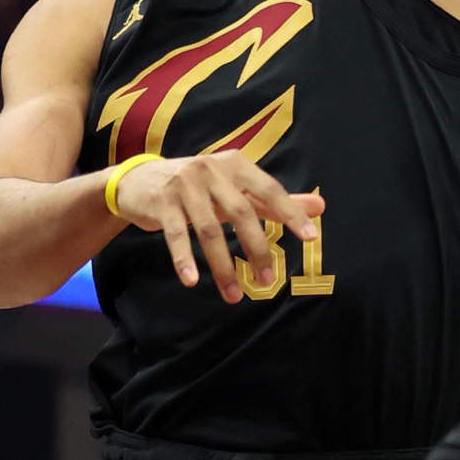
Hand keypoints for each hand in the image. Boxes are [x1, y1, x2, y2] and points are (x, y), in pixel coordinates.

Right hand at [114, 154, 322, 302]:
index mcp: (235, 165)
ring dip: (222, 266)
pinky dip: (184, 259)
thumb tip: (320, 207)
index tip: (310, 237)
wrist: (139, 179)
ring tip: (234, 295)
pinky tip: (192, 280)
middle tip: (267, 280)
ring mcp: (184, 184)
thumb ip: (273, 200)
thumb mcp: (235, 189)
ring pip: (209, 229)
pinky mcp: (161, 201)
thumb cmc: (197, 187)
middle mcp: (211, 169)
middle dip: (256, 249)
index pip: (269, 190)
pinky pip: (176, 234)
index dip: (290, 213)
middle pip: (241, 212)